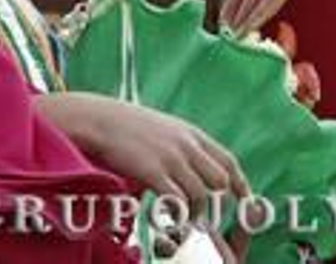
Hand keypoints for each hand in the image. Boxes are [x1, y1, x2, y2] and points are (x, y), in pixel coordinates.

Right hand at [36, 92, 249, 213]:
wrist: (94, 118)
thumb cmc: (122, 124)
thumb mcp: (160, 127)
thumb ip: (180, 144)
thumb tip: (192, 166)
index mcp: (190, 133)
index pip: (228, 161)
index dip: (239, 184)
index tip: (242, 201)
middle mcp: (186, 145)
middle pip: (219, 180)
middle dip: (215, 201)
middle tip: (201, 213)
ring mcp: (170, 158)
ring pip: (201, 195)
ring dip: (194, 212)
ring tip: (180, 217)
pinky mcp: (153, 171)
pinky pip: (177, 200)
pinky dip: (176, 213)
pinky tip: (166, 215)